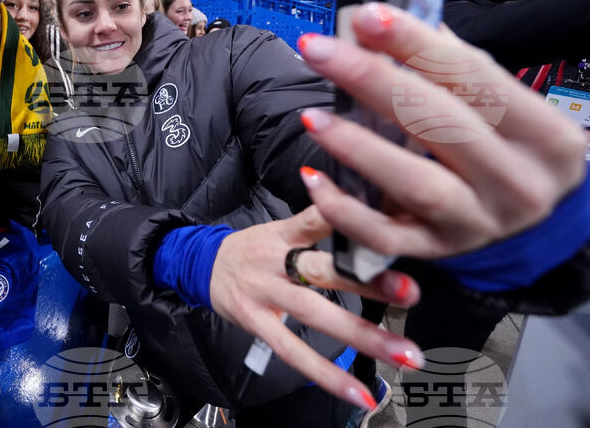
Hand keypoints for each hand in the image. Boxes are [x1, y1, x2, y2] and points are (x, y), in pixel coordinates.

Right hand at [209, 205, 422, 410]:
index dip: (345, 219)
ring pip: (316, 314)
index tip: (384, 225)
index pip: (316, 220)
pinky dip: (328, 375)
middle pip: (323, 270)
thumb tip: (367, 224)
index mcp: (284, 233)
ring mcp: (265, 293)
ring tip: (403, 353)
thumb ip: (318, 228)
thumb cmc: (253, 248)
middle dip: (368, 282)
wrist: (202, 265)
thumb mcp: (280, 229)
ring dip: (362, 335)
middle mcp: (275, 261)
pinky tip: (358, 392)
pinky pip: (294, 352)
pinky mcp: (257, 323)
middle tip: (409, 292)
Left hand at [297, 3, 586, 257]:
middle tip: (320, 49)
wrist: (536, 227)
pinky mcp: (438, 252)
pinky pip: (385, 237)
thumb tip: (388, 23)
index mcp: (545, 137)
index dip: (417, 43)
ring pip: (414, 184)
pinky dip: (345, 210)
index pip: (474, 78)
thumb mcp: (505, 110)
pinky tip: (314, 179)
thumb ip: (454, 68)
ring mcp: (478, 224)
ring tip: (312, 115)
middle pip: (439, 123)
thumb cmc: (508, 151)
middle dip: (372, 79)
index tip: (367, 16)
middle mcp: (517, 183)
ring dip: (358, 146)